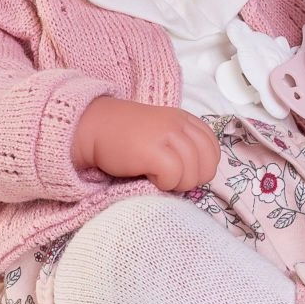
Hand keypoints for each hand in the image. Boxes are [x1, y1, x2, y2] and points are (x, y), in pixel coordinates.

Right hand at [73, 97, 220, 192]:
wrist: (91, 129)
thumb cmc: (124, 138)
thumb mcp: (161, 133)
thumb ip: (183, 146)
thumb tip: (199, 176)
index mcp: (185, 119)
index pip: (213, 150)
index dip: (202, 168)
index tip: (181, 172)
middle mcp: (179, 124)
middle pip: (207, 164)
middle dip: (192, 179)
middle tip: (169, 178)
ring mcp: (167, 135)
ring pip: (193, 174)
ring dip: (176, 184)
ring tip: (156, 176)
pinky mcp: (153, 150)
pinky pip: (174, 177)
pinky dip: (163, 184)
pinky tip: (148, 176)